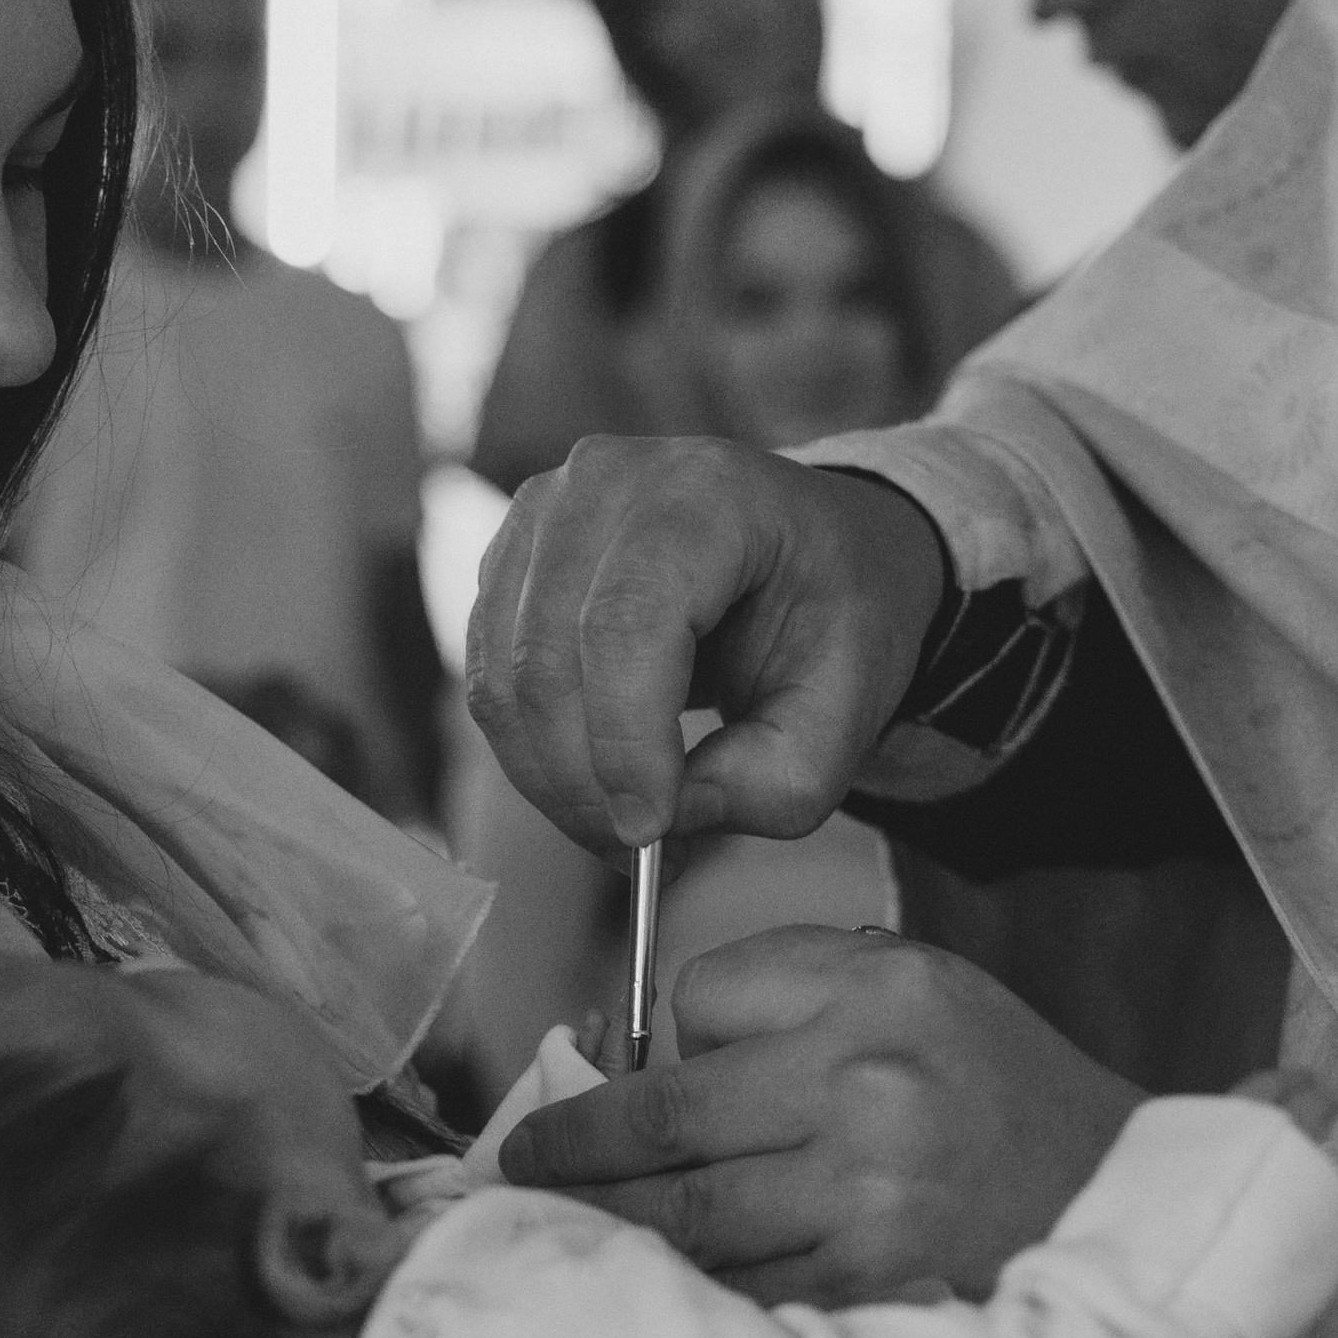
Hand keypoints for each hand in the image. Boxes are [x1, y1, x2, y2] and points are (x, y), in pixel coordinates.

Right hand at [468, 435, 945, 852]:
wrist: (811, 554)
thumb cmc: (836, 616)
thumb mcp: (849, 706)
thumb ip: (773, 780)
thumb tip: (657, 822)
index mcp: (709, 493)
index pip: (626, 623)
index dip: (625, 743)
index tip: (654, 834)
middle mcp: (606, 481)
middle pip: (548, 658)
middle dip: (587, 785)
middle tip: (645, 856)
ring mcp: (543, 512)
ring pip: (502, 681)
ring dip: (554, 782)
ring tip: (628, 828)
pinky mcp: (508, 560)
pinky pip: (488, 682)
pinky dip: (533, 756)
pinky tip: (596, 783)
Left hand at [499, 921, 1139, 1298]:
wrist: (1123, 1200)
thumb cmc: (1001, 1089)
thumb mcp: (917, 985)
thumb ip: (791, 989)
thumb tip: (661, 1043)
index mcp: (875, 997)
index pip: (699, 1006)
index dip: (649, 1047)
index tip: (612, 1082)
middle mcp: (868, 1088)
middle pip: (664, 1126)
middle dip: (570, 1155)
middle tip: (518, 1170)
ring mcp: (870, 1198)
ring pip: (689, 1223)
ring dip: (611, 1232)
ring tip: (560, 1230)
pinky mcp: (875, 1287)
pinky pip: (743, 1295)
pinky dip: (688, 1296)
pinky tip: (653, 1294)